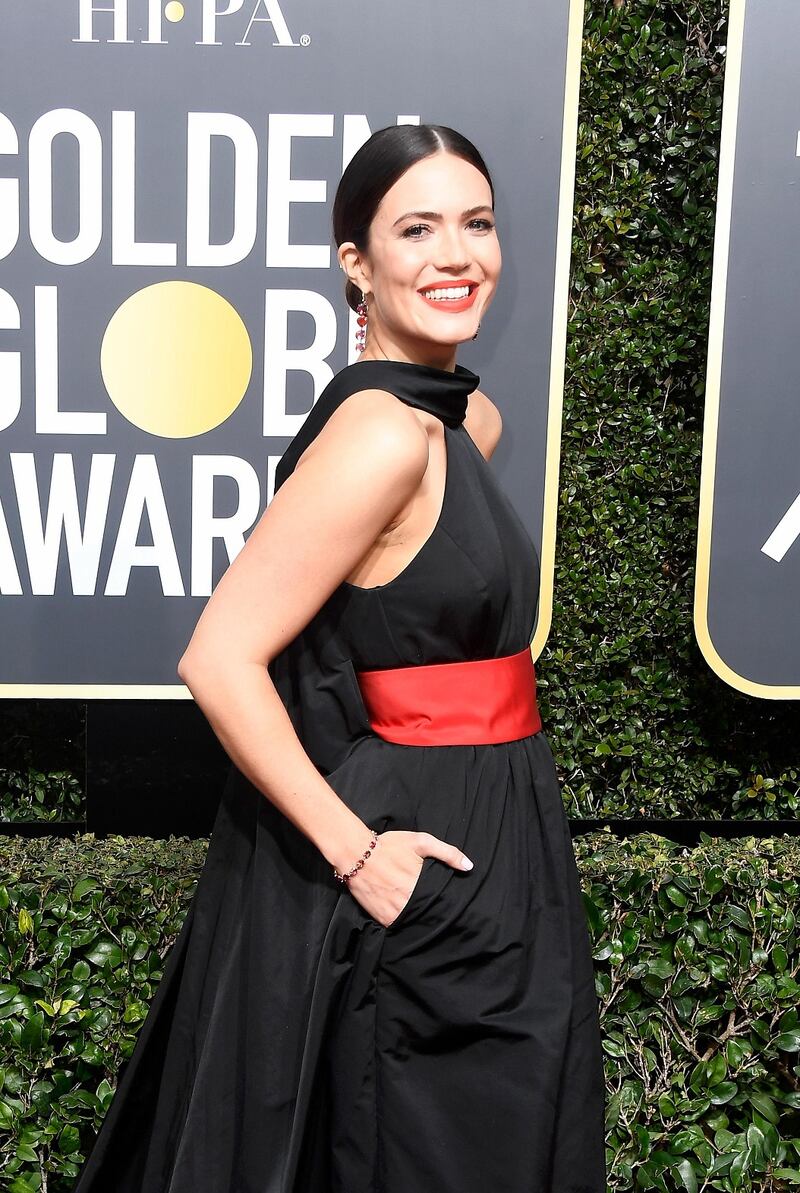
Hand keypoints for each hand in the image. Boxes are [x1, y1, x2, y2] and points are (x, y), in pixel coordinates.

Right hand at [344, 829, 472, 927]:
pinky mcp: (383, 918)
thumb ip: (447, 853)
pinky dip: (403, 921)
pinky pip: (399, 925)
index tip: (451, 903)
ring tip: (421, 910)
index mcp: (421, 884)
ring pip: (415, 920)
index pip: (441, 900)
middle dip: (434, 909)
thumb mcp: (421, 842)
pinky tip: (405, 912)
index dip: (446, 902)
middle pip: (429, 912)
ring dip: (419, 917)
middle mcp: (409, 900)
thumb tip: (469, 867)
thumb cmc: (389, 846)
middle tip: (435, 905)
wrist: (355, 853)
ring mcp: (395, 911)